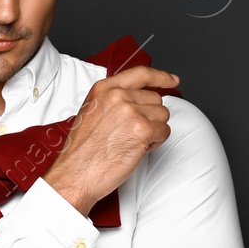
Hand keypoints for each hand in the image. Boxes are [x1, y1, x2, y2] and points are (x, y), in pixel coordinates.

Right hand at [43, 65, 179, 215]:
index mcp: (104, 89)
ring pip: (162, 115)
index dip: (161, 77)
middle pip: (155, 99)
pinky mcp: (142, 130)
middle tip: (131, 133)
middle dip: (150, 117)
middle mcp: (118, 96)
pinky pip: (164, 132)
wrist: (76, 173)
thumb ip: (113, 100)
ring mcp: (131, 112)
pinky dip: (156, 143)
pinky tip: (137, 149)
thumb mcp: (92, 112)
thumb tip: (139, 100)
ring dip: (153, 130)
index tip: (172, 80)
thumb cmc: (82, 150)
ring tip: (131, 141)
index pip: (141, 74)